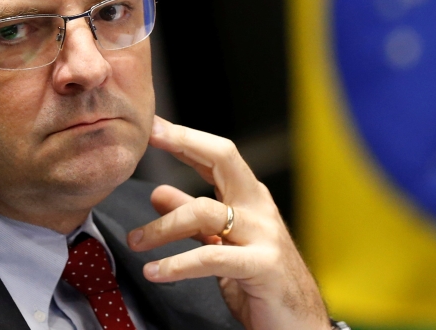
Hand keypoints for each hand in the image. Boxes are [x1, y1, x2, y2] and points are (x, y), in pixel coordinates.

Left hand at [127, 116, 330, 329]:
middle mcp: (258, 209)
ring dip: (164, 226)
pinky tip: (156, 271)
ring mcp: (263, 235)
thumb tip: (159, 193)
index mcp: (250, 199)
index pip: (218, 156)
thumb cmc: (261, 282)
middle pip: (223, 159)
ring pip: (205, 211)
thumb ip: (194, 221)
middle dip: (183, 143)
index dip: (185, 137)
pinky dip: (178, 264)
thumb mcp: (222, 245)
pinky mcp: (262, 266)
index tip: (153, 125)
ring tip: (137, 241)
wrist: (299, 323)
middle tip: (149, 136)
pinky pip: (212, 258)